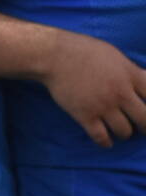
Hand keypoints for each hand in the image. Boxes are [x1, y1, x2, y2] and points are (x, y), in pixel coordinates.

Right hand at [38, 30, 145, 147]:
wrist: (57, 57)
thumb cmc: (86, 52)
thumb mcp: (117, 57)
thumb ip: (132, 71)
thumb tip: (144, 80)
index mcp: (131, 76)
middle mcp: (121, 94)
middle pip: (144, 119)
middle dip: (145, 126)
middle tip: (141, 127)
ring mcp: (103, 106)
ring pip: (124, 131)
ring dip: (125, 133)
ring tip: (122, 132)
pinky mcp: (85, 116)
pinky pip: (100, 136)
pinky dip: (105, 142)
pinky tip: (107, 143)